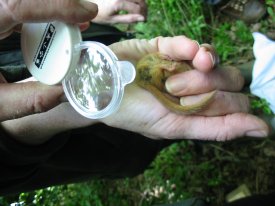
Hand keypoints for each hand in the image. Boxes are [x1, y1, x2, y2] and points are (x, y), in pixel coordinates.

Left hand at [0, 0, 97, 120]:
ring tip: (75, 21)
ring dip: (52, 6)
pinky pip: (19, 6)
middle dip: (58, 2)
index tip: (87, 12)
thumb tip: (68, 91)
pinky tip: (55, 21)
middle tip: (84, 17)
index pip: (16, 4)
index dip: (56, 5)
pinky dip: (41, 11)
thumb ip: (31, 100)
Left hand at [90, 0, 146, 23]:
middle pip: (140, 0)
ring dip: (141, 3)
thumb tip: (142, 19)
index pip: (138, 8)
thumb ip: (128, 19)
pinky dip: (135, 0)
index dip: (143, 15)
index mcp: (119, 2)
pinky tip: (133, 5)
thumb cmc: (98, 14)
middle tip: (144, 16)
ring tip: (139, 11)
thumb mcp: (113, 20)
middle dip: (144, 8)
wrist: (87, 3)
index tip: (144, 20)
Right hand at [103, 36, 268, 140]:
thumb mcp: (176, 127)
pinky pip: (189, 42)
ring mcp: (182, 65)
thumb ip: (218, 128)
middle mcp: (195, 86)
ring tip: (170, 81)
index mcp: (199, 108)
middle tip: (175, 93)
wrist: (100, 90)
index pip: (237, 102)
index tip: (195, 105)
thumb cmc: (135, 114)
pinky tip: (185, 51)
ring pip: (212, 59)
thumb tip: (264, 130)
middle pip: (229, 79)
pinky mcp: (168, 46)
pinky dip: (189, 46)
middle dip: (206, 87)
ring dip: (196, 71)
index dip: (224, 103)